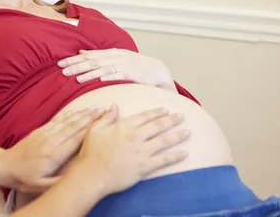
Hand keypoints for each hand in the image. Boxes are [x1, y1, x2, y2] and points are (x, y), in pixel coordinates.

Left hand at [0, 106, 107, 193]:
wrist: (5, 166)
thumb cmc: (24, 178)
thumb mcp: (42, 186)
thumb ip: (60, 182)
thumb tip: (78, 178)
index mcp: (54, 155)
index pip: (77, 140)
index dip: (92, 130)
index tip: (104, 122)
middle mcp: (51, 140)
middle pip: (74, 126)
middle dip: (90, 118)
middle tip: (105, 110)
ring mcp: (45, 133)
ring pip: (67, 121)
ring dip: (82, 114)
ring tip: (95, 108)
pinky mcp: (40, 130)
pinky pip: (57, 120)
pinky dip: (68, 114)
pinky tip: (76, 110)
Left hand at [58, 49, 176, 91]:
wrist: (158, 70)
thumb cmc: (134, 65)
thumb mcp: (116, 57)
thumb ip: (99, 55)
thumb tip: (80, 52)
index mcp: (110, 53)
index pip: (88, 55)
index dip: (73, 59)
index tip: (59, 63)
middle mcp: (115, 57)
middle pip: (92, 61)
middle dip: (76, 66)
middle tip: (62, 70)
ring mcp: (124, 65)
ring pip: (103, 69)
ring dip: (89, 74)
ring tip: (76, 78)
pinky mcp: (132, 74)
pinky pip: (119, 75)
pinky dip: (109, 77)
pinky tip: (99, 80)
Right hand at [67, 104, 190, 195]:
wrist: (93, 174)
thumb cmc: (90, 152)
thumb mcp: (94, 129)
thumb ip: (106, 117)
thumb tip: (114, 105)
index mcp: (123, 127)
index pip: (144, 117)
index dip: (156, 112)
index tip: (165, 110)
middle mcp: (135, 137)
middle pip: (157, 126)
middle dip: (171, 120)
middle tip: (182, 116)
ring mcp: (141, 152)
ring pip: (164, 141)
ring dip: (177, 136)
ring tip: (188, 132)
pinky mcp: (144, 167)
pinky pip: (163, 160)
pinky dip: (175, 157)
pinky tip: (184, 154)